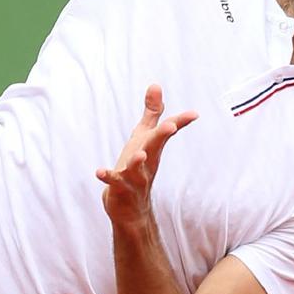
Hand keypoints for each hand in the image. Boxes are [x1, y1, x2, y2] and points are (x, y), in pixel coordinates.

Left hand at [97, 84, 196, 228]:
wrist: (131, 208)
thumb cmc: (138, 167)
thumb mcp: (144, 137)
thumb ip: (151, 113)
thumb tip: (156, 85)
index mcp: (153, 148)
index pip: (167, 133)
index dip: (180, 122)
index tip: (194, 114)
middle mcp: (147, 162)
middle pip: (155, 146)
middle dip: (162, 136)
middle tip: (171, 126)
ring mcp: (135, 177)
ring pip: (137, 168)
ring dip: (137, 161)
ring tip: (140, 154)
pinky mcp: (119, 188)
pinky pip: (114, 182)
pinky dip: (107, 177)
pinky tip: (99, 171)